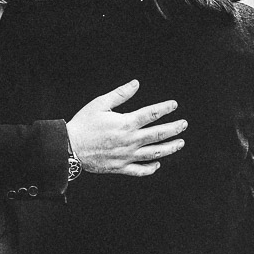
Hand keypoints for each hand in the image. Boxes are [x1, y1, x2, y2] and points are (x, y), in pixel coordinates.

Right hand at [65, 80, 186, 176]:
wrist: (70, 147)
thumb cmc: (83, 123)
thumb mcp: (100, 103)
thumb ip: (120, 94)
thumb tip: (136, 83)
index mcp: (126, 123)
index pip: (151, 114)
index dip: (164, 108)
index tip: (174, 105)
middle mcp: (130, 141)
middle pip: (158, 134)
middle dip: (173, 129)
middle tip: (184, 124)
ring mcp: (126, 156)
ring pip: (154, 153)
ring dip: (169, 148)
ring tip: (180, 143)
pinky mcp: (120, 168)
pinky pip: (139, 171)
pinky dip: (150, 168)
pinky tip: (157, 164)